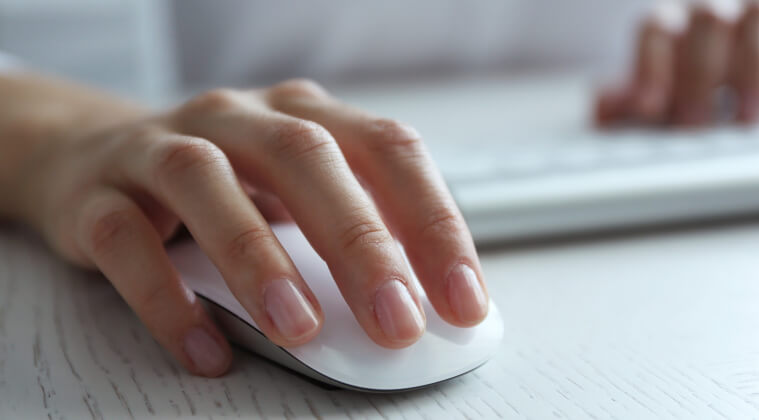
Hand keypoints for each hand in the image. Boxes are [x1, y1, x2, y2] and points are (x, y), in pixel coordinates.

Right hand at [17, 79, 488, 375]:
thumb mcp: (296, 195)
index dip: (433, 224)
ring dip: (258, 258)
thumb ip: (351, 239)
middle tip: (395, 322)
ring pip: (207, 182)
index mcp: (304, 115)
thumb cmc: (224, 184)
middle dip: (359, 244)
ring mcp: (162, 148)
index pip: (387, 151)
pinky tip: (205, 347)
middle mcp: (239, 118)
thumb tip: (417, 307)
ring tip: (298, 330)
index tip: (463, 302)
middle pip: (307, 158)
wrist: (94, 156)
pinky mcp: (97, 193)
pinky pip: (125, 240)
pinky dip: (165, 298)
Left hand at [596, 1, 758, 125]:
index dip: (651, 66)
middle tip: (695, 124)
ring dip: (754, 70)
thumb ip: (624, 102)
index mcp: (668, 23)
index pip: (655, 28)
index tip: (648, 108)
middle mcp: (710, 13)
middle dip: (701, 75)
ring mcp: (755, 17)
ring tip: (747, 119)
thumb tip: (603, 112)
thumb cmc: (679, 88)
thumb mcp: (648, 96)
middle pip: (708, 20)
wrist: (723, 76)